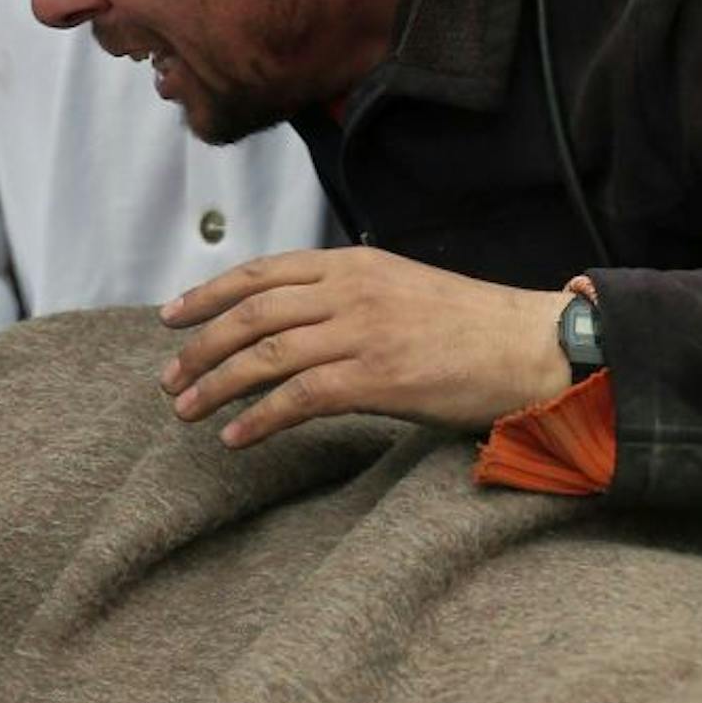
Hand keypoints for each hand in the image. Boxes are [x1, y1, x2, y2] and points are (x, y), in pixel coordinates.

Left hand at [158, 247, 571, 447]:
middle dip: (201, 345)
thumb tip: (298, 312)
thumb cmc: (470, 325)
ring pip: (266, 355)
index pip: (262, 273)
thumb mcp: (401, 286)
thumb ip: (349, 292)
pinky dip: (258, 419)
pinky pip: (299, 398)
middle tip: (169, 376)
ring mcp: (362, 333)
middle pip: (252, 313)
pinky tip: (236, 438)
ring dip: (216, 385)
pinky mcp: (378, 379)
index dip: (209, 294)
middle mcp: (351, 291)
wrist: (532, 347)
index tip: (172, 316)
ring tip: (187, 410)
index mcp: (354, 264)